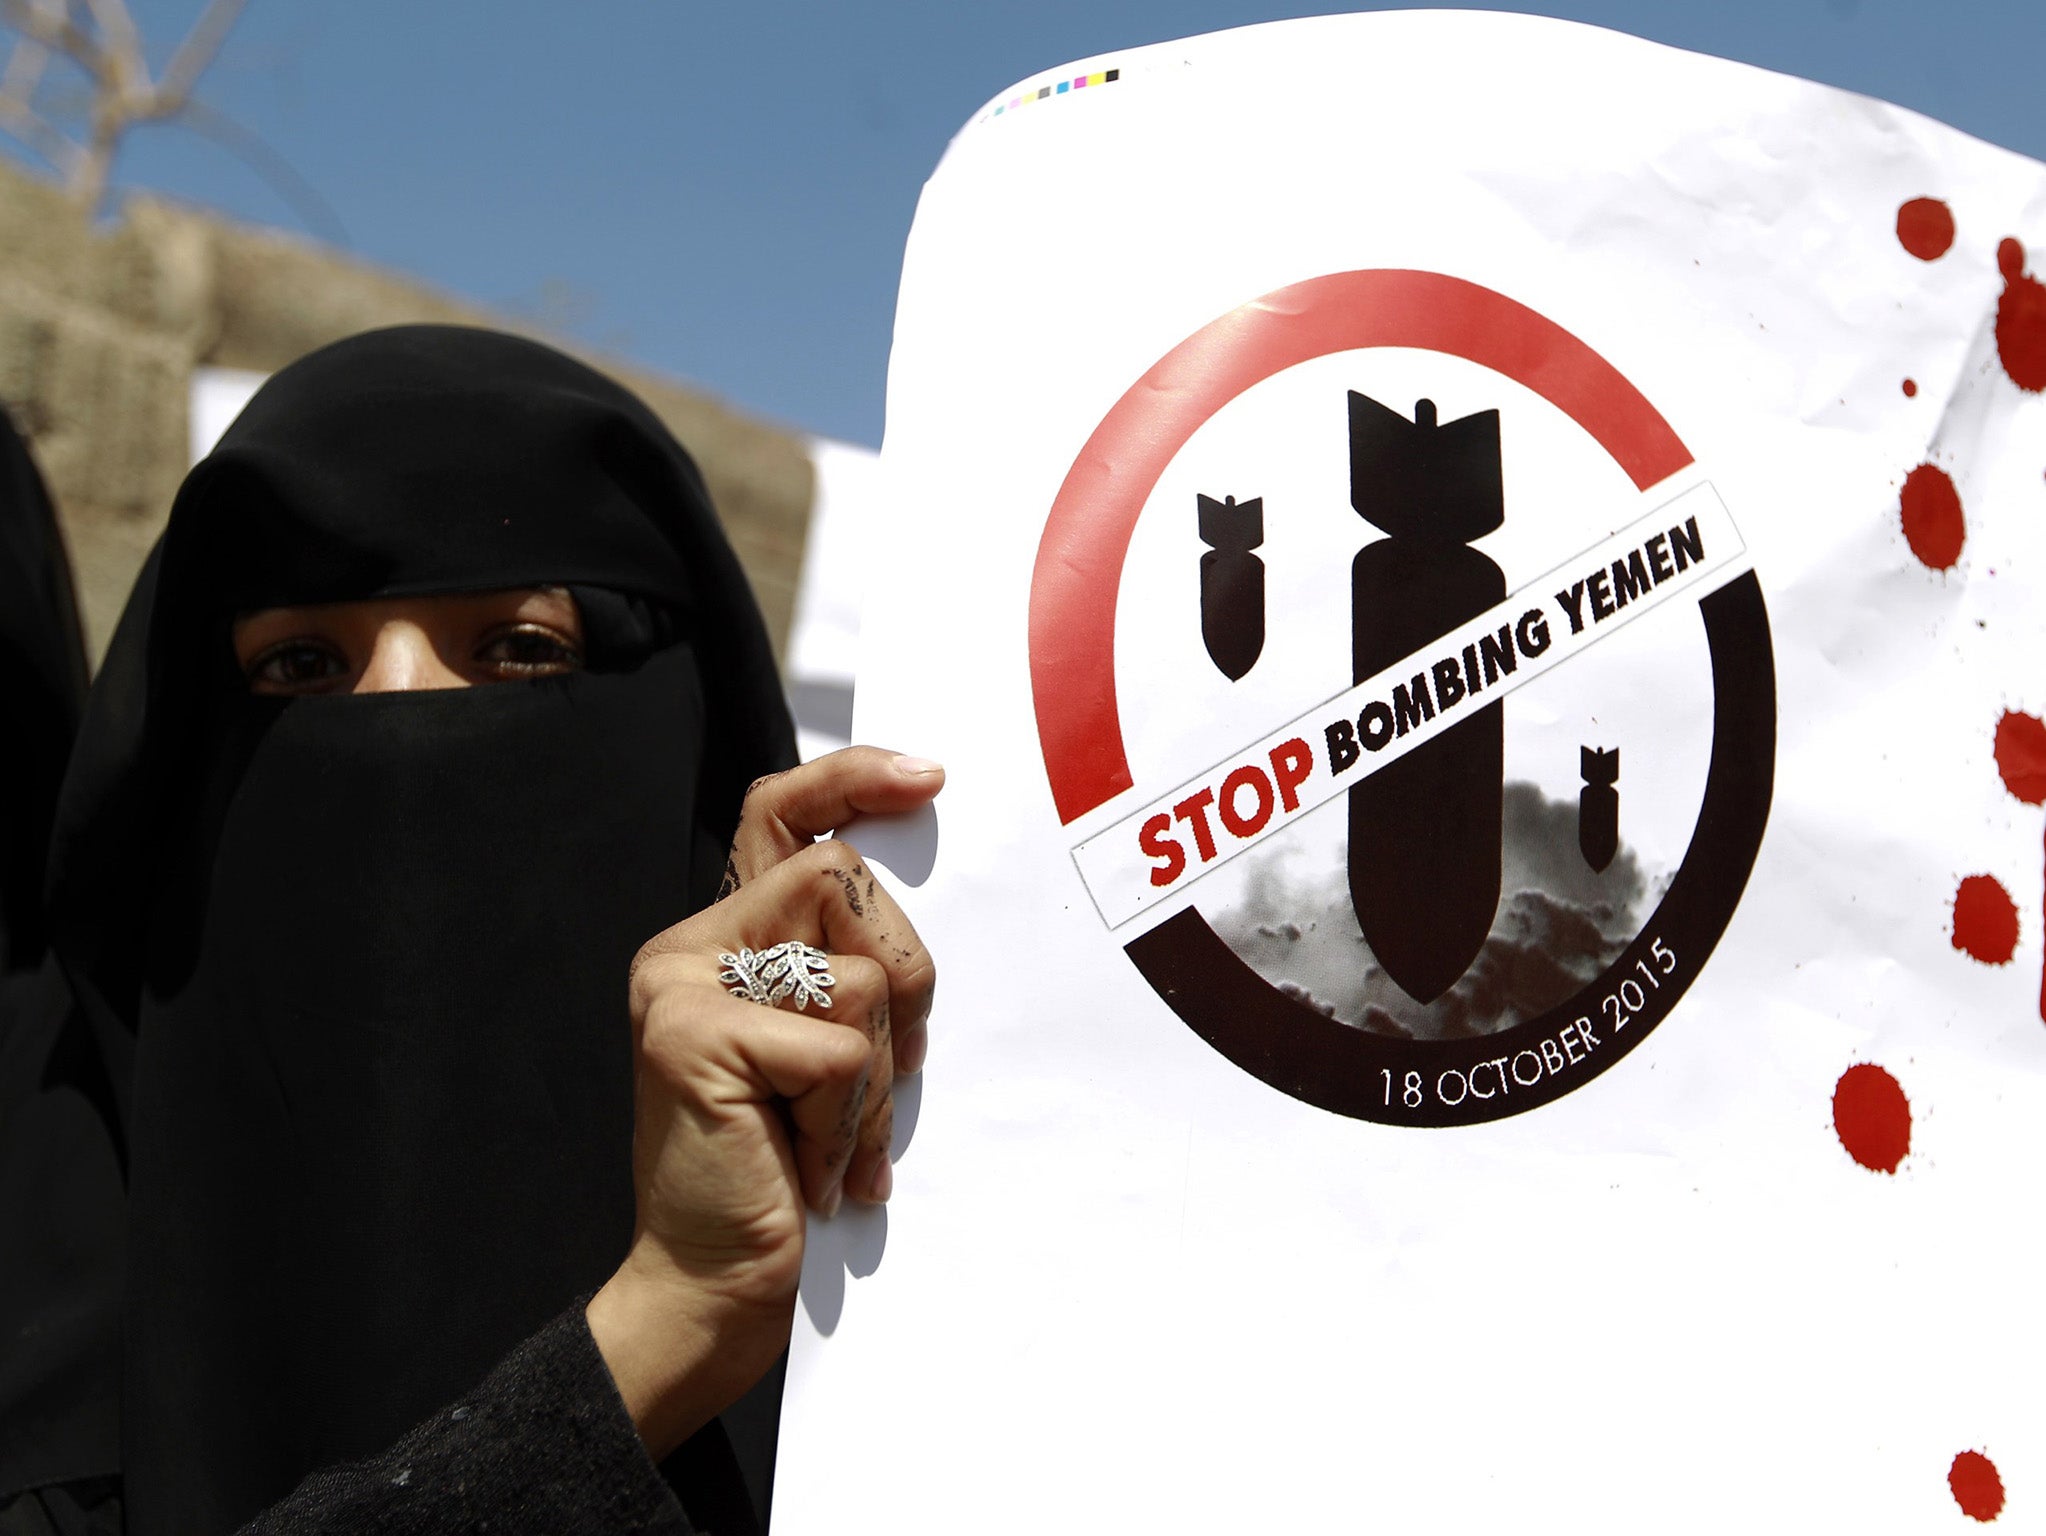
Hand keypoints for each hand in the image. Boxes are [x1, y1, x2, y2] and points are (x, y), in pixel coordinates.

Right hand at [588, 752, 940, 1456]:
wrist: (710, 1289)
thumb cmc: (783, 1172)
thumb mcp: (823, 1052)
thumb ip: (839, 970)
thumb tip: (915, 899)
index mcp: (718, 939)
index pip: (779, 814)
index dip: (853, 780)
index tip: (929, 778)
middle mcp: (687, 946)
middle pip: (845, 881)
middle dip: (906, 978)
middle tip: (889, 1072)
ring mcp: (682, 987)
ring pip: (860, 972)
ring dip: (875, 1078)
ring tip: (833, 1139)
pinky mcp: (695, 1036)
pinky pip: (842, 1047)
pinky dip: (852, 1122)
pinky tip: (815, 1171)